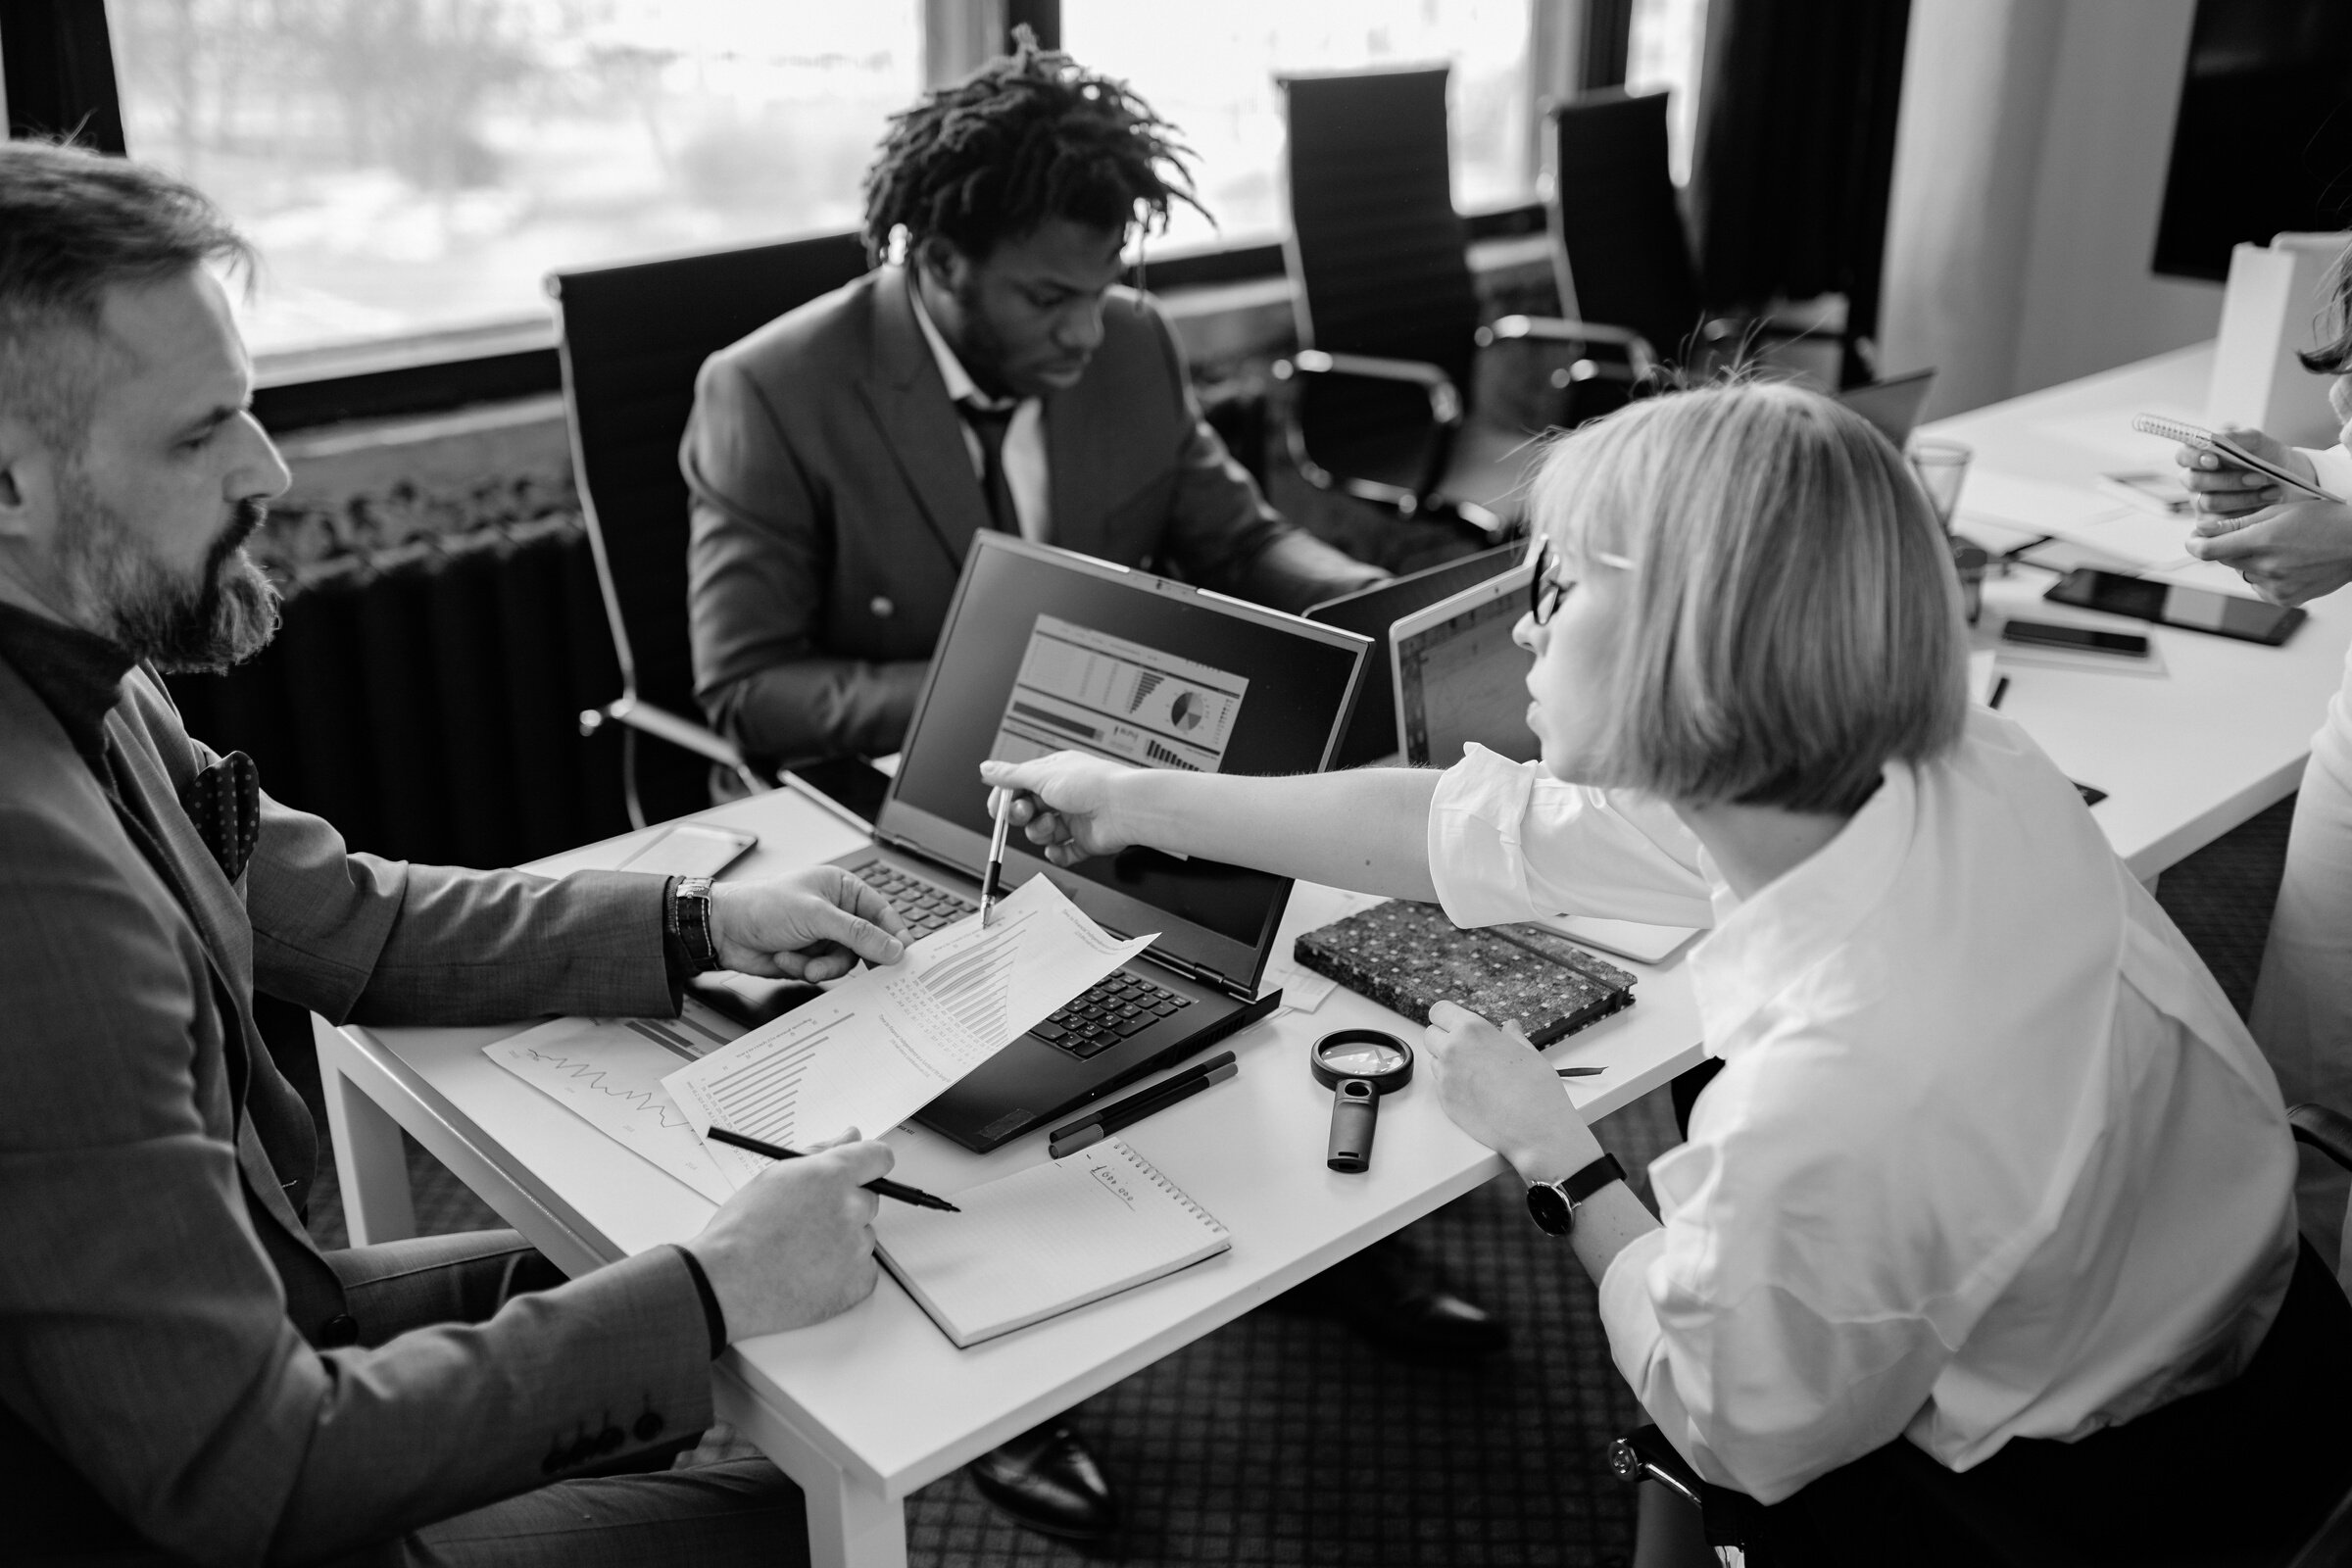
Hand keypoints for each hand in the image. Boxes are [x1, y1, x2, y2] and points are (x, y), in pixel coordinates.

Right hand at [685, 1133, 891, 1339]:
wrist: (725, 1284)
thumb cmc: (740, 1234)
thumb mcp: (774, 1177)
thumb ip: (822, 1154)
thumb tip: (850, 1137)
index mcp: (832, 1175)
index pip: (878, 1157)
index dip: (868, 1165)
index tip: (862, 1173)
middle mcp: (851, 1208)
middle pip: (869, 1199)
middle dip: (845, 1207)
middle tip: (808, 1221)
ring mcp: (857, 1248)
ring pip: (864, 1236)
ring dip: (843, 1241)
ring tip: (800, 1252)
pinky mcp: (857, 1283)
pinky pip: (864, 1270)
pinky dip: (845, 1274)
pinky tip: (811, 1273)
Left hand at [708, 867, 905, 980]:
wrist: (723, 931)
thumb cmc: (762, 906)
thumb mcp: (816, 916)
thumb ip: (858, 933)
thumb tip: (893, 947)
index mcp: (842, 889)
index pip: (881, 912)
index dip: (893, 934)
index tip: (903, 955)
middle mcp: (835, 912)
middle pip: (867, 941)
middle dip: (854, 955)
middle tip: (862, 968)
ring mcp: (822, 936)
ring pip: (845, 962)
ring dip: (824, 966)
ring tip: (804, 962)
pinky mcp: (809, 958)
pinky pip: (824, 972)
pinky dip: (806, 970)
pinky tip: (787, 959)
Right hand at [978, 752, 1139, 867]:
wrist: (1125, 807)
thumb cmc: (1093, 784)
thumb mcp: (1043, 775)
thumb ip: (1011, 776)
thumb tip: (986, 768)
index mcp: (1054, 773)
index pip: (1019, 785)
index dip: (1005, 798)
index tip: (997, 809)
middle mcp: (1063, 795)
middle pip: (1028, 811)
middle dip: (1022, 816)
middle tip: (1024, 814)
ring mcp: (1074, 818)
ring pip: (1041, 833)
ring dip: (1040, 832)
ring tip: (1051, 827)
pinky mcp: (1084, 841)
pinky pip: (1062, 853)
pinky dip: (1058, 854)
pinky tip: (1059, 848)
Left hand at [1421, 1000, 1602, 1184]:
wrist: (1535, 1128)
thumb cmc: (1536, 1090)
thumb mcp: (1529, 1053)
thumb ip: (1512, 1037)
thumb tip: (1510, 1028)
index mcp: (1473, 1030)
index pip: (1440, 1011)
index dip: (1447, 1017)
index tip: (1455, 1023)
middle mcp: (1453, 1050)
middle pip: (1431, 1035)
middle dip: (1445, 1039)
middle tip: (1467, 1050)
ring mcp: (1445, 1077)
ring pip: (1434, 1060)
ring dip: (1446, 1062)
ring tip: (1476, 1073)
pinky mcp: (1444, 1101)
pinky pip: (1440, 1085)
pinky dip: (1452, 1085)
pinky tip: (1475, 1092)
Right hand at [2175, 427, 2314, 518]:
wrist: (2288, 479)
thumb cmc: (2267, 456)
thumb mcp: (2256, 441)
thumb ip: (2234, 436)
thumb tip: (2212, 439)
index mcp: (2199, 456)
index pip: (2184, 456)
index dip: (2194, 458)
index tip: (2215, 460)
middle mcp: (2195, 479)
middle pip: (2195, 482)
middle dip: (2228, 480)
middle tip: (2259, 478)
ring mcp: (2201, 501)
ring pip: (2210, 503)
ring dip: (2243, 497)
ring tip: (2272, 490)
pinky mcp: (2212, 522)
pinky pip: (2220, 522)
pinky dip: (2247, 512)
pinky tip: (2266, 503)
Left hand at [2186, 495, 2351, 606]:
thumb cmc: (2324, 520)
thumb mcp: (2280, 510)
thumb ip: (2238, 522)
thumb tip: (2202, 530)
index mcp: (2263, 540)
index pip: (2208, 550)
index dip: (2195, 544)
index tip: (2194, 539)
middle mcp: (2267, 566)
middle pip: (2226, 560)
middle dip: (2230, 547)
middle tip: (2254, 536)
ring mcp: (2276, 586)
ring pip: (2244, 574)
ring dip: (2250, 562)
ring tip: (2280, 549)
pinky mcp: (2285, 599)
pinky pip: (2260, 587)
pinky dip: (2265, 577)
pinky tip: (2287, 564)